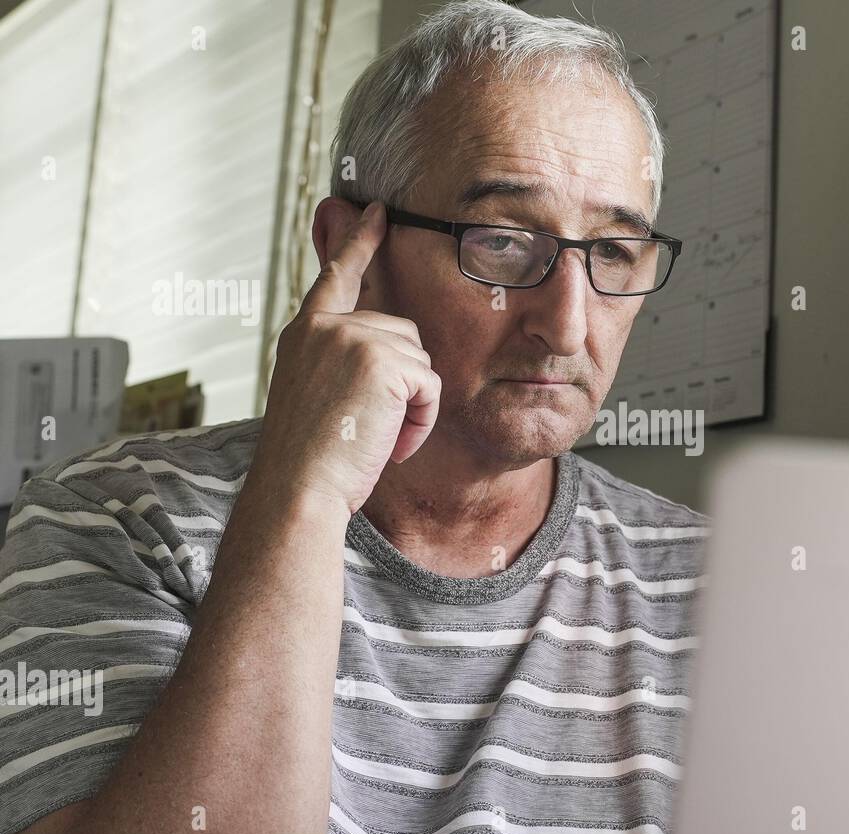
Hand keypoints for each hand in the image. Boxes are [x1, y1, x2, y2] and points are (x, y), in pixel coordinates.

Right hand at [256, 202, 440, 514]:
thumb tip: (388, 353)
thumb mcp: (318, 396)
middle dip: (404, 383)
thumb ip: (342, 362)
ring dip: (412, 404)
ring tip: (375, 435)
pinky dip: (421, 420)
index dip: (358, 241)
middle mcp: (324, 325)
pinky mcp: (380, 359)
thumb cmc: (311, 461)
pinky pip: (430, 385)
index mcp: (304, 332)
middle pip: (403, 332)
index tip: (373, 209)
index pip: (337, 275)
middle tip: (372, 428)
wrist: (299, 489)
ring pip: (419, 360)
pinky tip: (390, 441)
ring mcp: (351, 336)